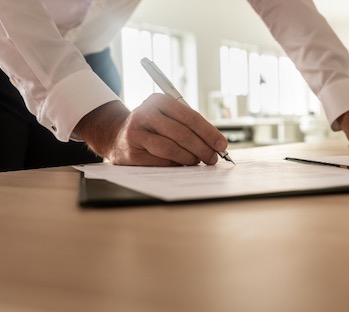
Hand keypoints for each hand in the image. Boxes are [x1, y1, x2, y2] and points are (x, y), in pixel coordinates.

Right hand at [74, 94, 228, 165]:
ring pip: (171, 148)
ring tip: (198, 162)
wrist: (117, 135)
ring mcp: (136, 133)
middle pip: (182, 133)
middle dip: (202, 148)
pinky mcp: (131, 152)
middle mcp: (146, 113)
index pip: (190, 117)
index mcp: (159, 101)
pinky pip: (160, 161)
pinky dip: (175, 164)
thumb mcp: (168, 117)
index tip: (222, 145)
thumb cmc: (153, 127)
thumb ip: (190, 126)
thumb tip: (216, 144)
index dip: (209, 133)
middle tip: (213, 158)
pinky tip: (182, 165)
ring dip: (190, 158)